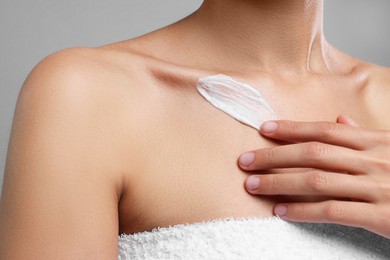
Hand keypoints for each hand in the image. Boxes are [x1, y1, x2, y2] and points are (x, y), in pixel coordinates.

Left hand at [238, 116, 389, 238]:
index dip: (291, 129)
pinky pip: (333, 211)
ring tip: (253, 186)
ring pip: (317, 180)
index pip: (324, 131)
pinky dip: (303, 211)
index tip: (264, 129)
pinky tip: (281, 212)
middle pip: (313, 153)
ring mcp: (377, 187)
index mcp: (375, 143)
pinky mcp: (381, 216)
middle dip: (273, 156)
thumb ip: (364, 136)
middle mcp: (373, 161)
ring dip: (279, 183)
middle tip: (245, 161)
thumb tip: (338, 122)